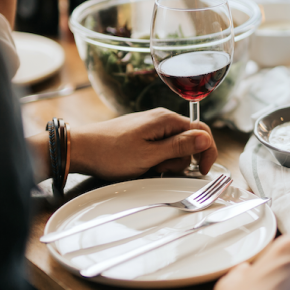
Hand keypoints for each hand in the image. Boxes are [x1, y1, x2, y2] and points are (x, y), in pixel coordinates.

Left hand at [69, 108, 218, 179]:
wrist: (82, 149)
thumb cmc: (111, 153)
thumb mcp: (150, 155)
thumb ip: (180, 147)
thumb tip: (205, 139)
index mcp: (167, 120)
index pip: (202, 131)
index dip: (207, 152)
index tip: (204, 170)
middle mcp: (162, 119)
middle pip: (189, 141)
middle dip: (181, 159)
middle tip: (161, 168)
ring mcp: (153, 126)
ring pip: (176, 146)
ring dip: (168, 161)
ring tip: (148, 167)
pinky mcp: (145, 134)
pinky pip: (162, 147)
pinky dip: (159, 159)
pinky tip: (145, 165)